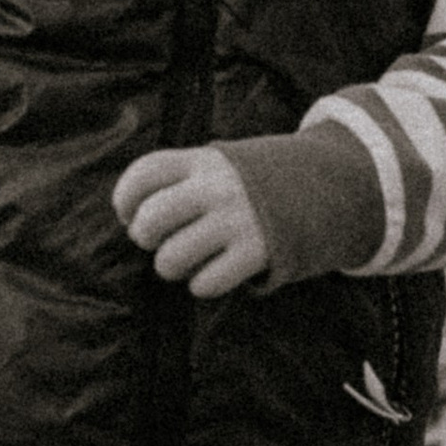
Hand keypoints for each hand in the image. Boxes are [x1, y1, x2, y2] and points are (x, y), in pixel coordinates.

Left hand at [113, 144, 271, 296]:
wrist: (321, 187)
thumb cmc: (248, 186)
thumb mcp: (216, 165)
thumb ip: (178, 180)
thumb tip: (131, 219)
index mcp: (203, 160)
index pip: (144, 173)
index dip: (124, 198)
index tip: (128, 214)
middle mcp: (218, 187)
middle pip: (151, 218)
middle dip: (144, 237)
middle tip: (158, 240)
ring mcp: (238, 219)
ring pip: (171, 258)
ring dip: (170, 267)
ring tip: (185, 261)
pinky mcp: (257, 251)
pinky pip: (206, 283)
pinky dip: (202, 284)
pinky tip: (214, 272)